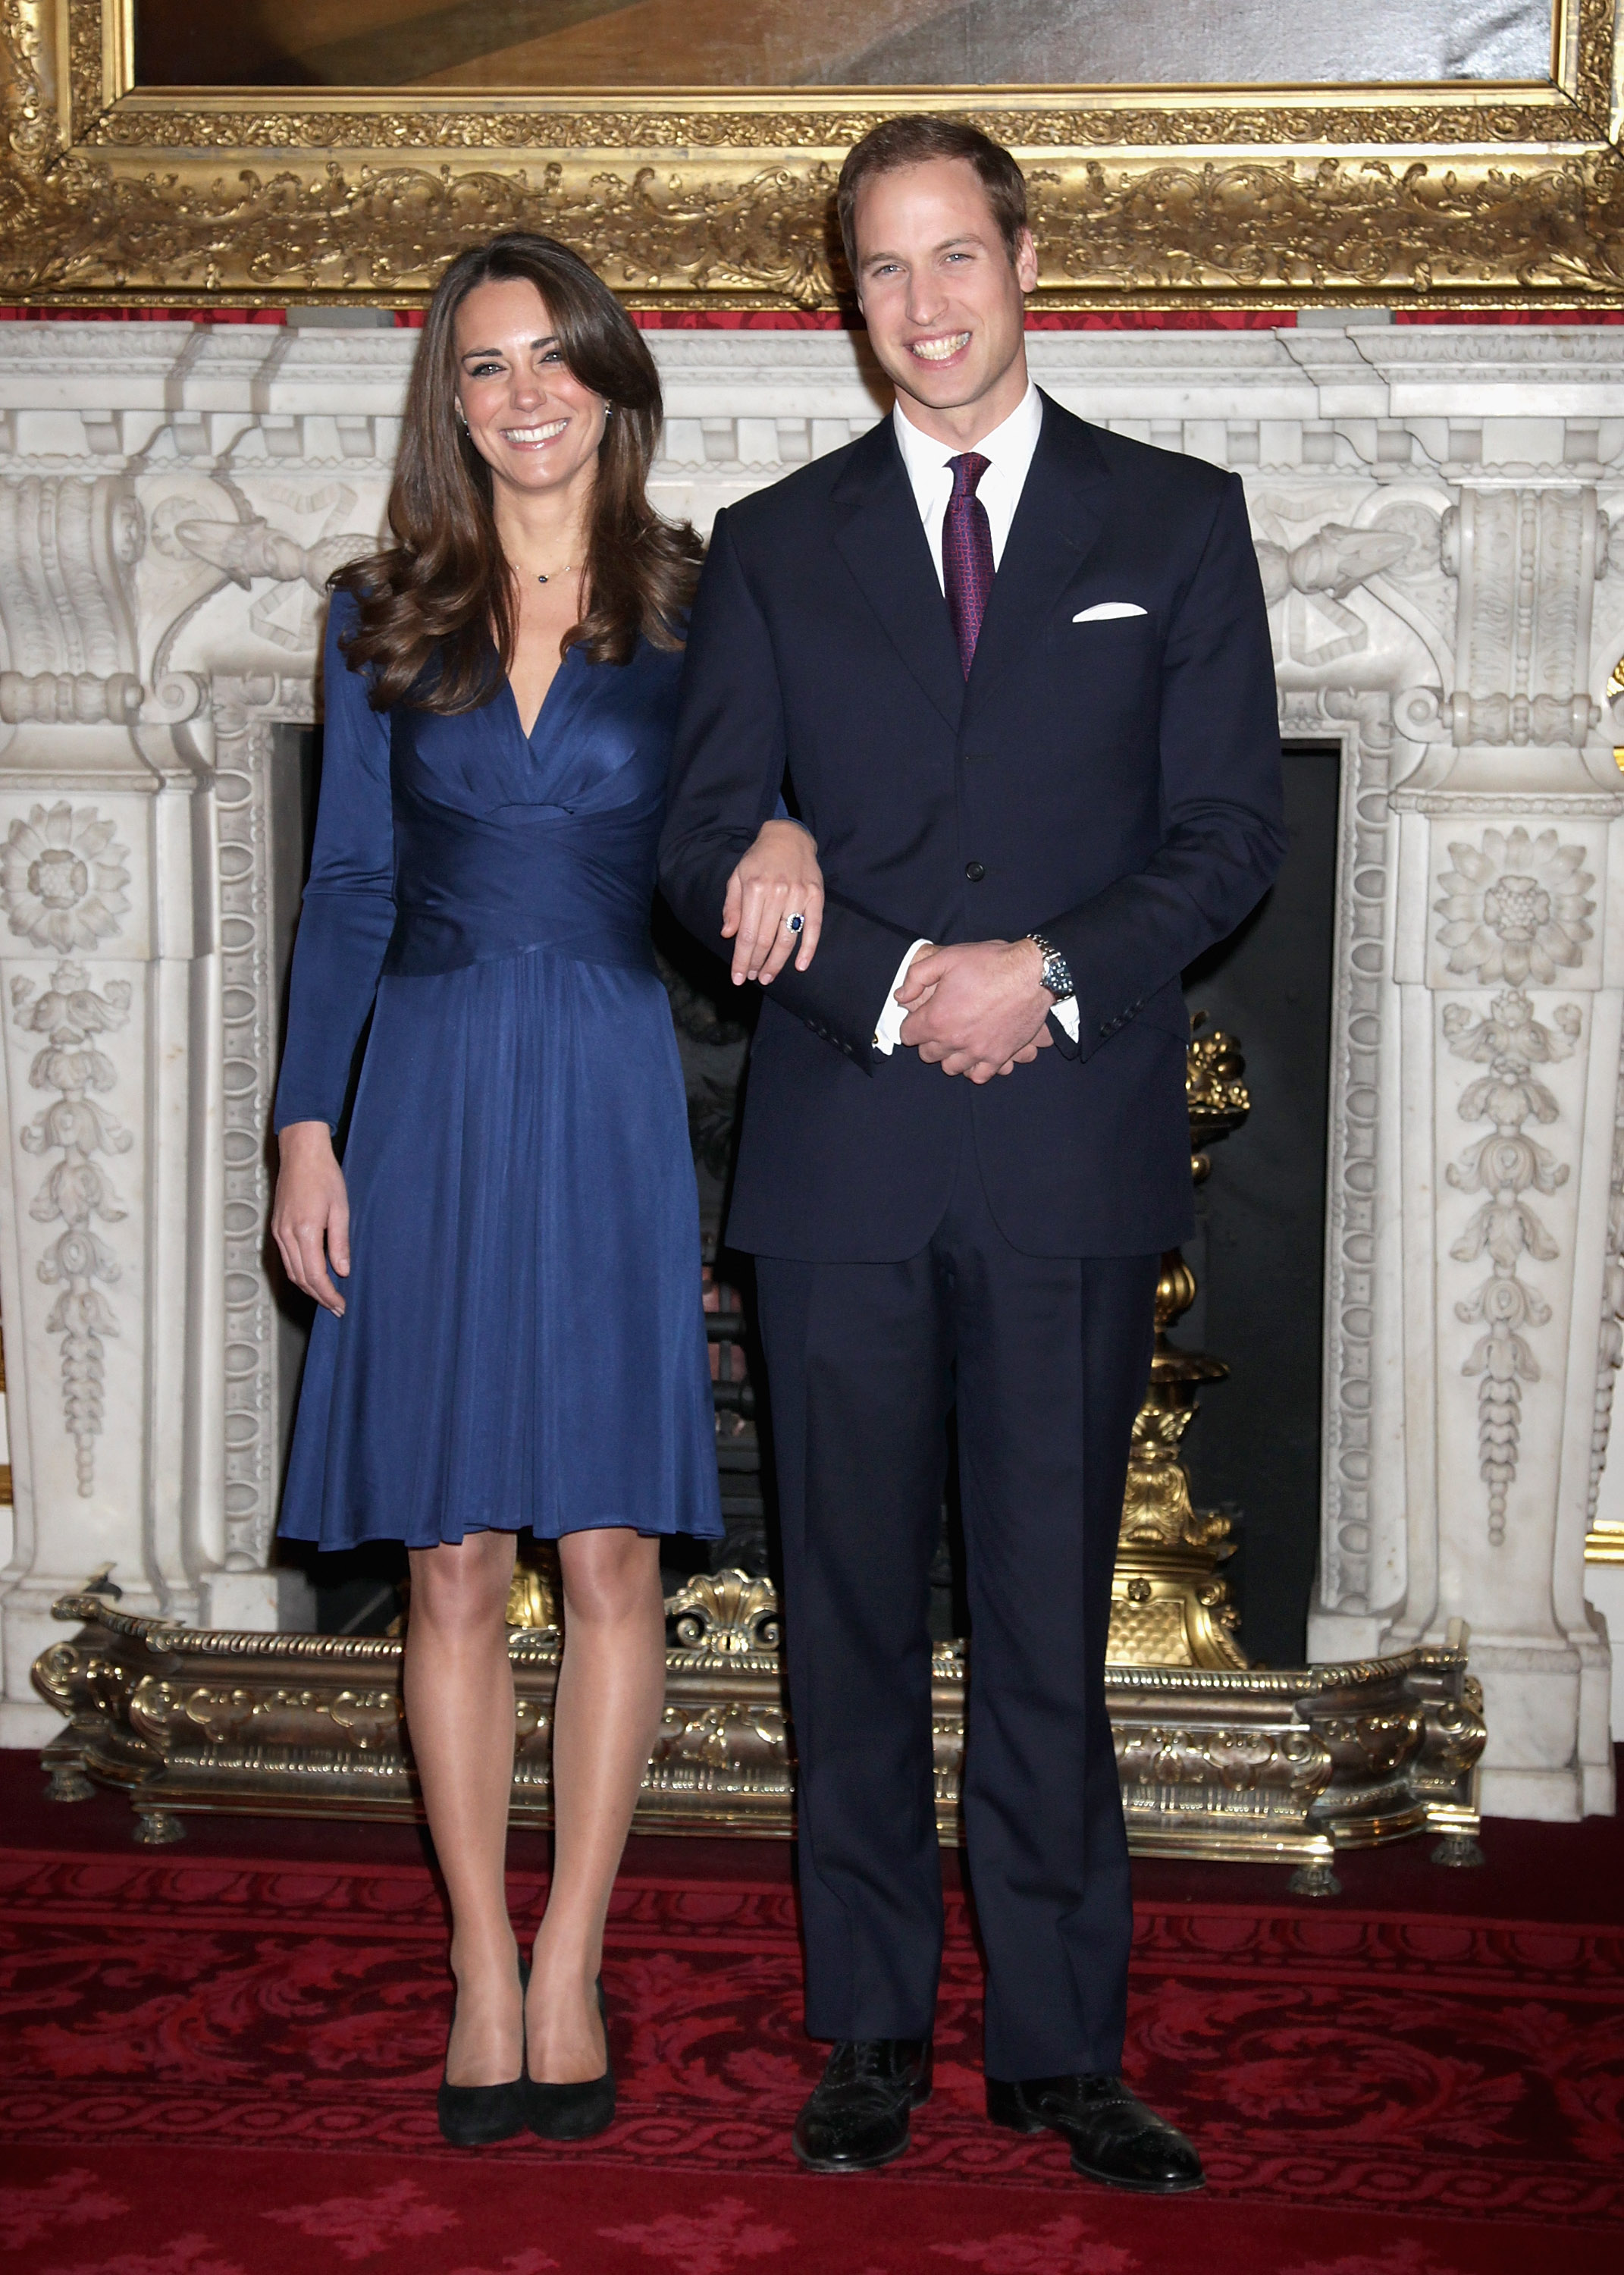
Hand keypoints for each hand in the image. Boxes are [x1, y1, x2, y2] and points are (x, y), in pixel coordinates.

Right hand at [272, 1121, 350, 1314]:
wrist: (301, 1154)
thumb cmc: (324, 1176)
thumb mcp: (341, 1209)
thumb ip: (340, 1243)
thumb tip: (342, 1271)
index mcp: (305, 1231)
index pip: (315, 1275)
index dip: (328, 1294)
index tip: (340, 1305)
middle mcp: (287, 1235)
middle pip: (300, 1278)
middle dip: (319, 1296)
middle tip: (336, 1307)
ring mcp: (279, 1231)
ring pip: (291, 1271)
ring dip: (308, 1288)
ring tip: (326, 1297)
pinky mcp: (277, 1227)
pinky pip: (286, 1258)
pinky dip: (299, 1272)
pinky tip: (312, 1276)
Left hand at [721, 818, 823, 985]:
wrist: (788, 837)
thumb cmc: (759, 859)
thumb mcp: (737, 876)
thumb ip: (732, 906)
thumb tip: (727, 934)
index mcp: (754, 888)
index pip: (747, 934)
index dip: (742, 959)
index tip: (738, 978)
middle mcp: (777, 892)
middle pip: (766, 940)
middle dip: (758, 964)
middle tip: (754, 978)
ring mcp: (799, 894)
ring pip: (788, 938)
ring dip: (778, 962)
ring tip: (768, 976)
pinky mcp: (816, 896)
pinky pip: (813, 927)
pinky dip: (808, 949)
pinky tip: (800, 966)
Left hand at [897, 939, 1055, 1082]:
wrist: (1033, 973)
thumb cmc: (990, 962)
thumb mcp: (947, 958)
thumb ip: (917, 977)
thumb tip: (901, 996)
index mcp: (936, 1018)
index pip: (907, 1035)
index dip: (911, 1024)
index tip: (921, 1016)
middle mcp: (954, 1040)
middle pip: (927, 1054)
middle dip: (929, 1040)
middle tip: (940, 1024)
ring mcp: (977, 1052)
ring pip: (950, 1067)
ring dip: (950, 1055)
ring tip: (958, 1039)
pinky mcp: (999, 1056)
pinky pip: (979, 1075)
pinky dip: (974, 1068)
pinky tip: (975, 1053)